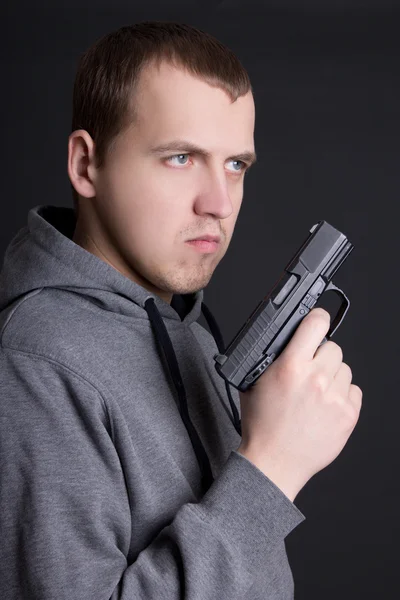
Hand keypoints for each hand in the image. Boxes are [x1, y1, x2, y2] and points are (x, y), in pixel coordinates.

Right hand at [237, 308, 362, 500]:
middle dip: (321, 355)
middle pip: (333, 347)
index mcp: (291, 366)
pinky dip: (342, 394)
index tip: (317, 320)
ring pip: (345, 368)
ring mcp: (335, 397)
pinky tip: (326, 405)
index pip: (315, 323)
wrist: (274, 462)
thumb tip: (289, 339)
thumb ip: (274, 357)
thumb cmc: (263, 425)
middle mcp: (316, 378)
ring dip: (332, 375)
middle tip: (309, 370)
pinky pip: (354, 389)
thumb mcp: (255, 382)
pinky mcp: (348, 415)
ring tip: (316, 392)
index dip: (317, 318)